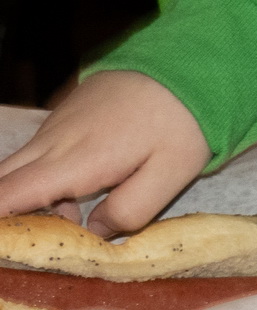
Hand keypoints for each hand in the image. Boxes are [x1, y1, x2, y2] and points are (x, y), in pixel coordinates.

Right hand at [0, 72, 209, 234]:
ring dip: (32, 195)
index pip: (6, 196)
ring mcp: (53, 126)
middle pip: (2, 182)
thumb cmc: (180, 124)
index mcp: (73, 162)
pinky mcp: (62, 116)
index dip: (1, 225)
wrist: (185, 66)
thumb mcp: (170, 175)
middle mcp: (51, 143)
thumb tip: (95, 232)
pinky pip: (36, 151)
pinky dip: (44, 174)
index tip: (15, 242)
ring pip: (17, 168)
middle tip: (49, 232)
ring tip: (77, 209)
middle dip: (11, 213)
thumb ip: (129, 211)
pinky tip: (85, 182)